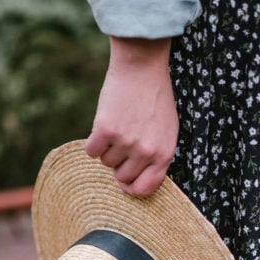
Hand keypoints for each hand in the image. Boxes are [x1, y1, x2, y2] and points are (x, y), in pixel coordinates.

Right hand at [85, 37, 178, 196]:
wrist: (142, 69)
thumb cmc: (155, 99)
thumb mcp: (168, 131)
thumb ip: (155, 157)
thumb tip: (132, 185)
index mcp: (164, 154)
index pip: (145, 188)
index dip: (132, 190)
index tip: (124, 186)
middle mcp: (146, 152)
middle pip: (122, 176)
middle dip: (119, 164)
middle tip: (121, 144)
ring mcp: (126, 142)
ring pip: (106, 162)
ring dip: (107, 149)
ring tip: (117, 128)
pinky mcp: (106, 130)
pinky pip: (91, 151)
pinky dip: (93, 142)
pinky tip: (102, 127)